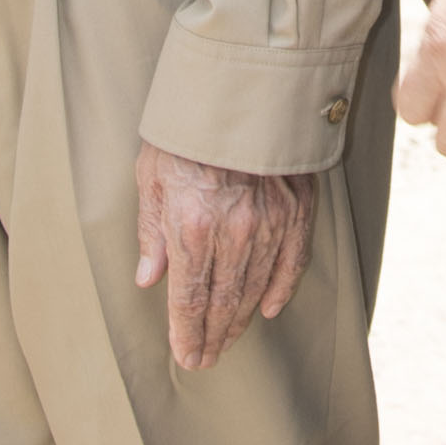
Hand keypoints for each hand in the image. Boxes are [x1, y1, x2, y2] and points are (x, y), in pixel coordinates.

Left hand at [133, 143, 313, 370]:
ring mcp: (271, 221)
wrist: (240, 84)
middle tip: (205, 360)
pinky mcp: (298, 208)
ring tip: (227, 341)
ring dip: (240, 320)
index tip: (186, 357)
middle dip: (211, 335)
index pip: (188, 298)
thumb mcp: (151, 175)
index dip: (186, 334)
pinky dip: (280, 289)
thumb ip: (151, 231)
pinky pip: (292, 262)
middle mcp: (234, 231)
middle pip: (223, 301)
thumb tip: (147, 278)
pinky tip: (268, 309)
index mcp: (192, 224)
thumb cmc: (186, 129)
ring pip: (256, 288)